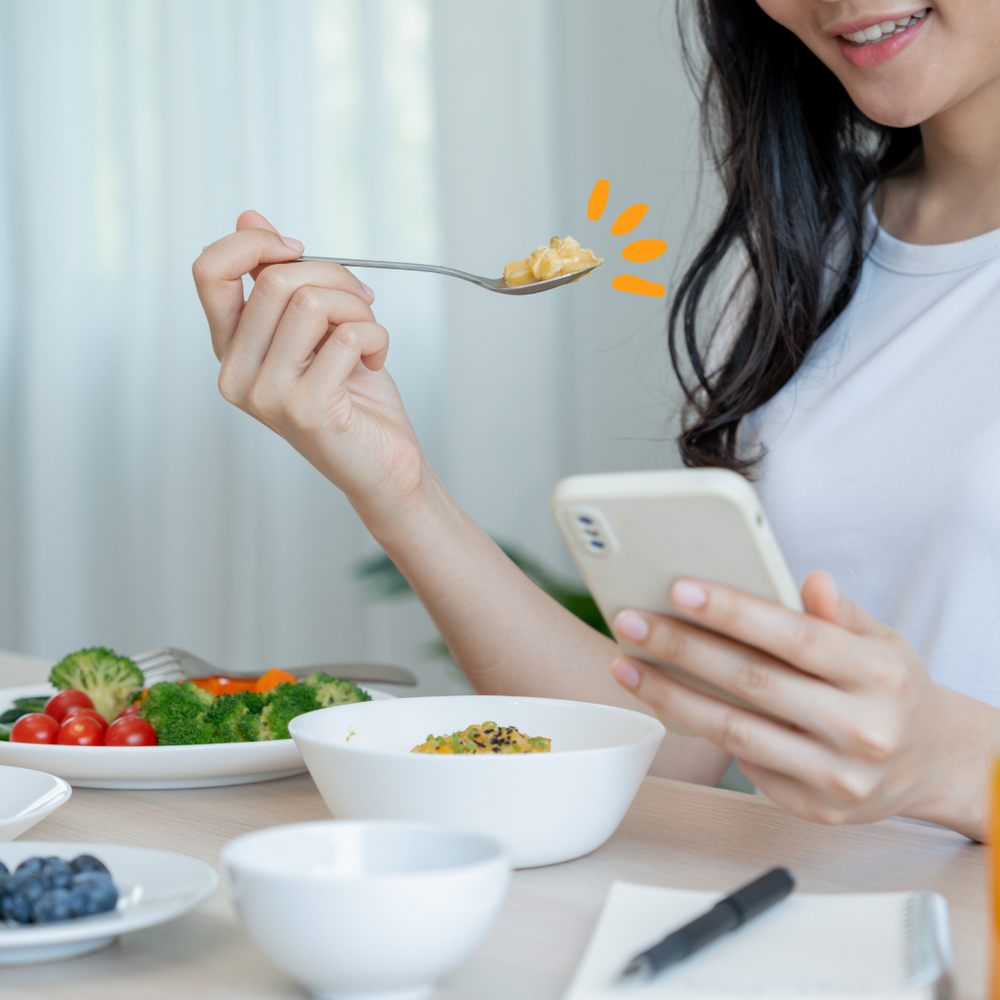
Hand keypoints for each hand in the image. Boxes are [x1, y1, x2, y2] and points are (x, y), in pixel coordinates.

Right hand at [192, 211, 429, 529]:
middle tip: (362, 301)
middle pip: (276, 281)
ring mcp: (267, 396)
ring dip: (358, 308)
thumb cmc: (354, 399)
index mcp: (231, 349)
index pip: (209, 271)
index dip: (255, 243)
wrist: (385, 464)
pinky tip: (376, 361)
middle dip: (335, 276)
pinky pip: (347, 336)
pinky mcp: (306, 409)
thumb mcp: (316, 328)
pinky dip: (377, 338)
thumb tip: (249, 217)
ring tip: (370, 336)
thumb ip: (280, 279)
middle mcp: (237, 374)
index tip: (298, 249)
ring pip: (312, 303)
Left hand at [609, 572, 997, 839]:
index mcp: (879, 675)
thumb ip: (840, 613)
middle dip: (682, 648)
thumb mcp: (882, 641)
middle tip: (631, 622)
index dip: (735, 612)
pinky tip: (666, 701)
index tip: (680, 590)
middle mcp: (862, 729)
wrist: (932, 763)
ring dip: (670, 695)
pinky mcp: (813, 807)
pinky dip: (699, 730)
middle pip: (753, 682)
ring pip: (735, 731)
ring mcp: (837, 776)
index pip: (795, 636)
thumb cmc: (891, 688)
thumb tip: (809, 581)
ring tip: (627, 664)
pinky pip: (743, 764)